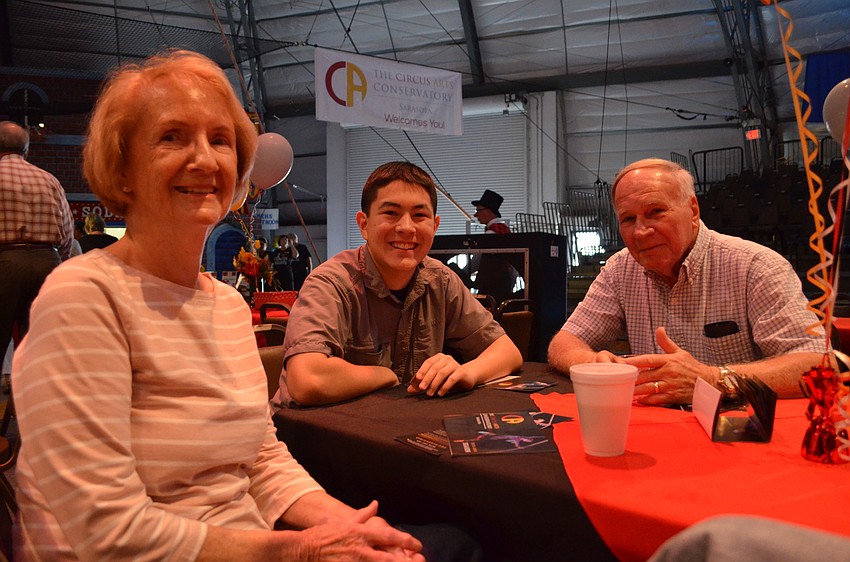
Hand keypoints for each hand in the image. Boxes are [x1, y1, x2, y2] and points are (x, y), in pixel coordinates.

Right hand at [298, 501, 423, 560]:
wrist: (304, 549)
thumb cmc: (324, 535)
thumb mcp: (346, 522)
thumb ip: (364, 515)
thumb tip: (376, 504)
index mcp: (362, 533)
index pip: (390, 536)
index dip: (406, 540)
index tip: (418, 544)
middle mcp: (361, 548)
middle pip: (390, 557)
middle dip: (406, 561)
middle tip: (419, 561)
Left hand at [407, 353, 474, 396]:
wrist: (467, 377)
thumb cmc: (449, 377)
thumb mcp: (435, 379)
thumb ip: (423, 383)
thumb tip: (410, 390)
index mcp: (439, 357)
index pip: (428, 362)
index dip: (422, 370)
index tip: (417, 379)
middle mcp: (447, 359)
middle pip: (434, 368)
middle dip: (427, 379)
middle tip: (422, 388)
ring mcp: (455, 364)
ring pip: (442, 373)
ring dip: (434, 384)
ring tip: (430, 393)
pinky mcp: (461, 372)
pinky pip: (451, 379)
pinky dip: (444, 387)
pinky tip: (440, 393)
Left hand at [622, 327, 712, 404]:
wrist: (709, 382)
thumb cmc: (692, 366)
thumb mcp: (680, 352)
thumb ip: (666, 342)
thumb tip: (659, 328)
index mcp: (668, 360)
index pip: (648, 359)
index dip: (633, 361)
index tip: (621, 362)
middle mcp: (668, 372)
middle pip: (644, 375)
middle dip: (630, 377)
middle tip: (616, 378)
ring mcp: (670, 385)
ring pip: (648, 388)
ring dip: (635, 390)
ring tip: (623, 389)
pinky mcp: (673, 396)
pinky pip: (656, 399)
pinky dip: (646, 400)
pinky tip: (638, 399)